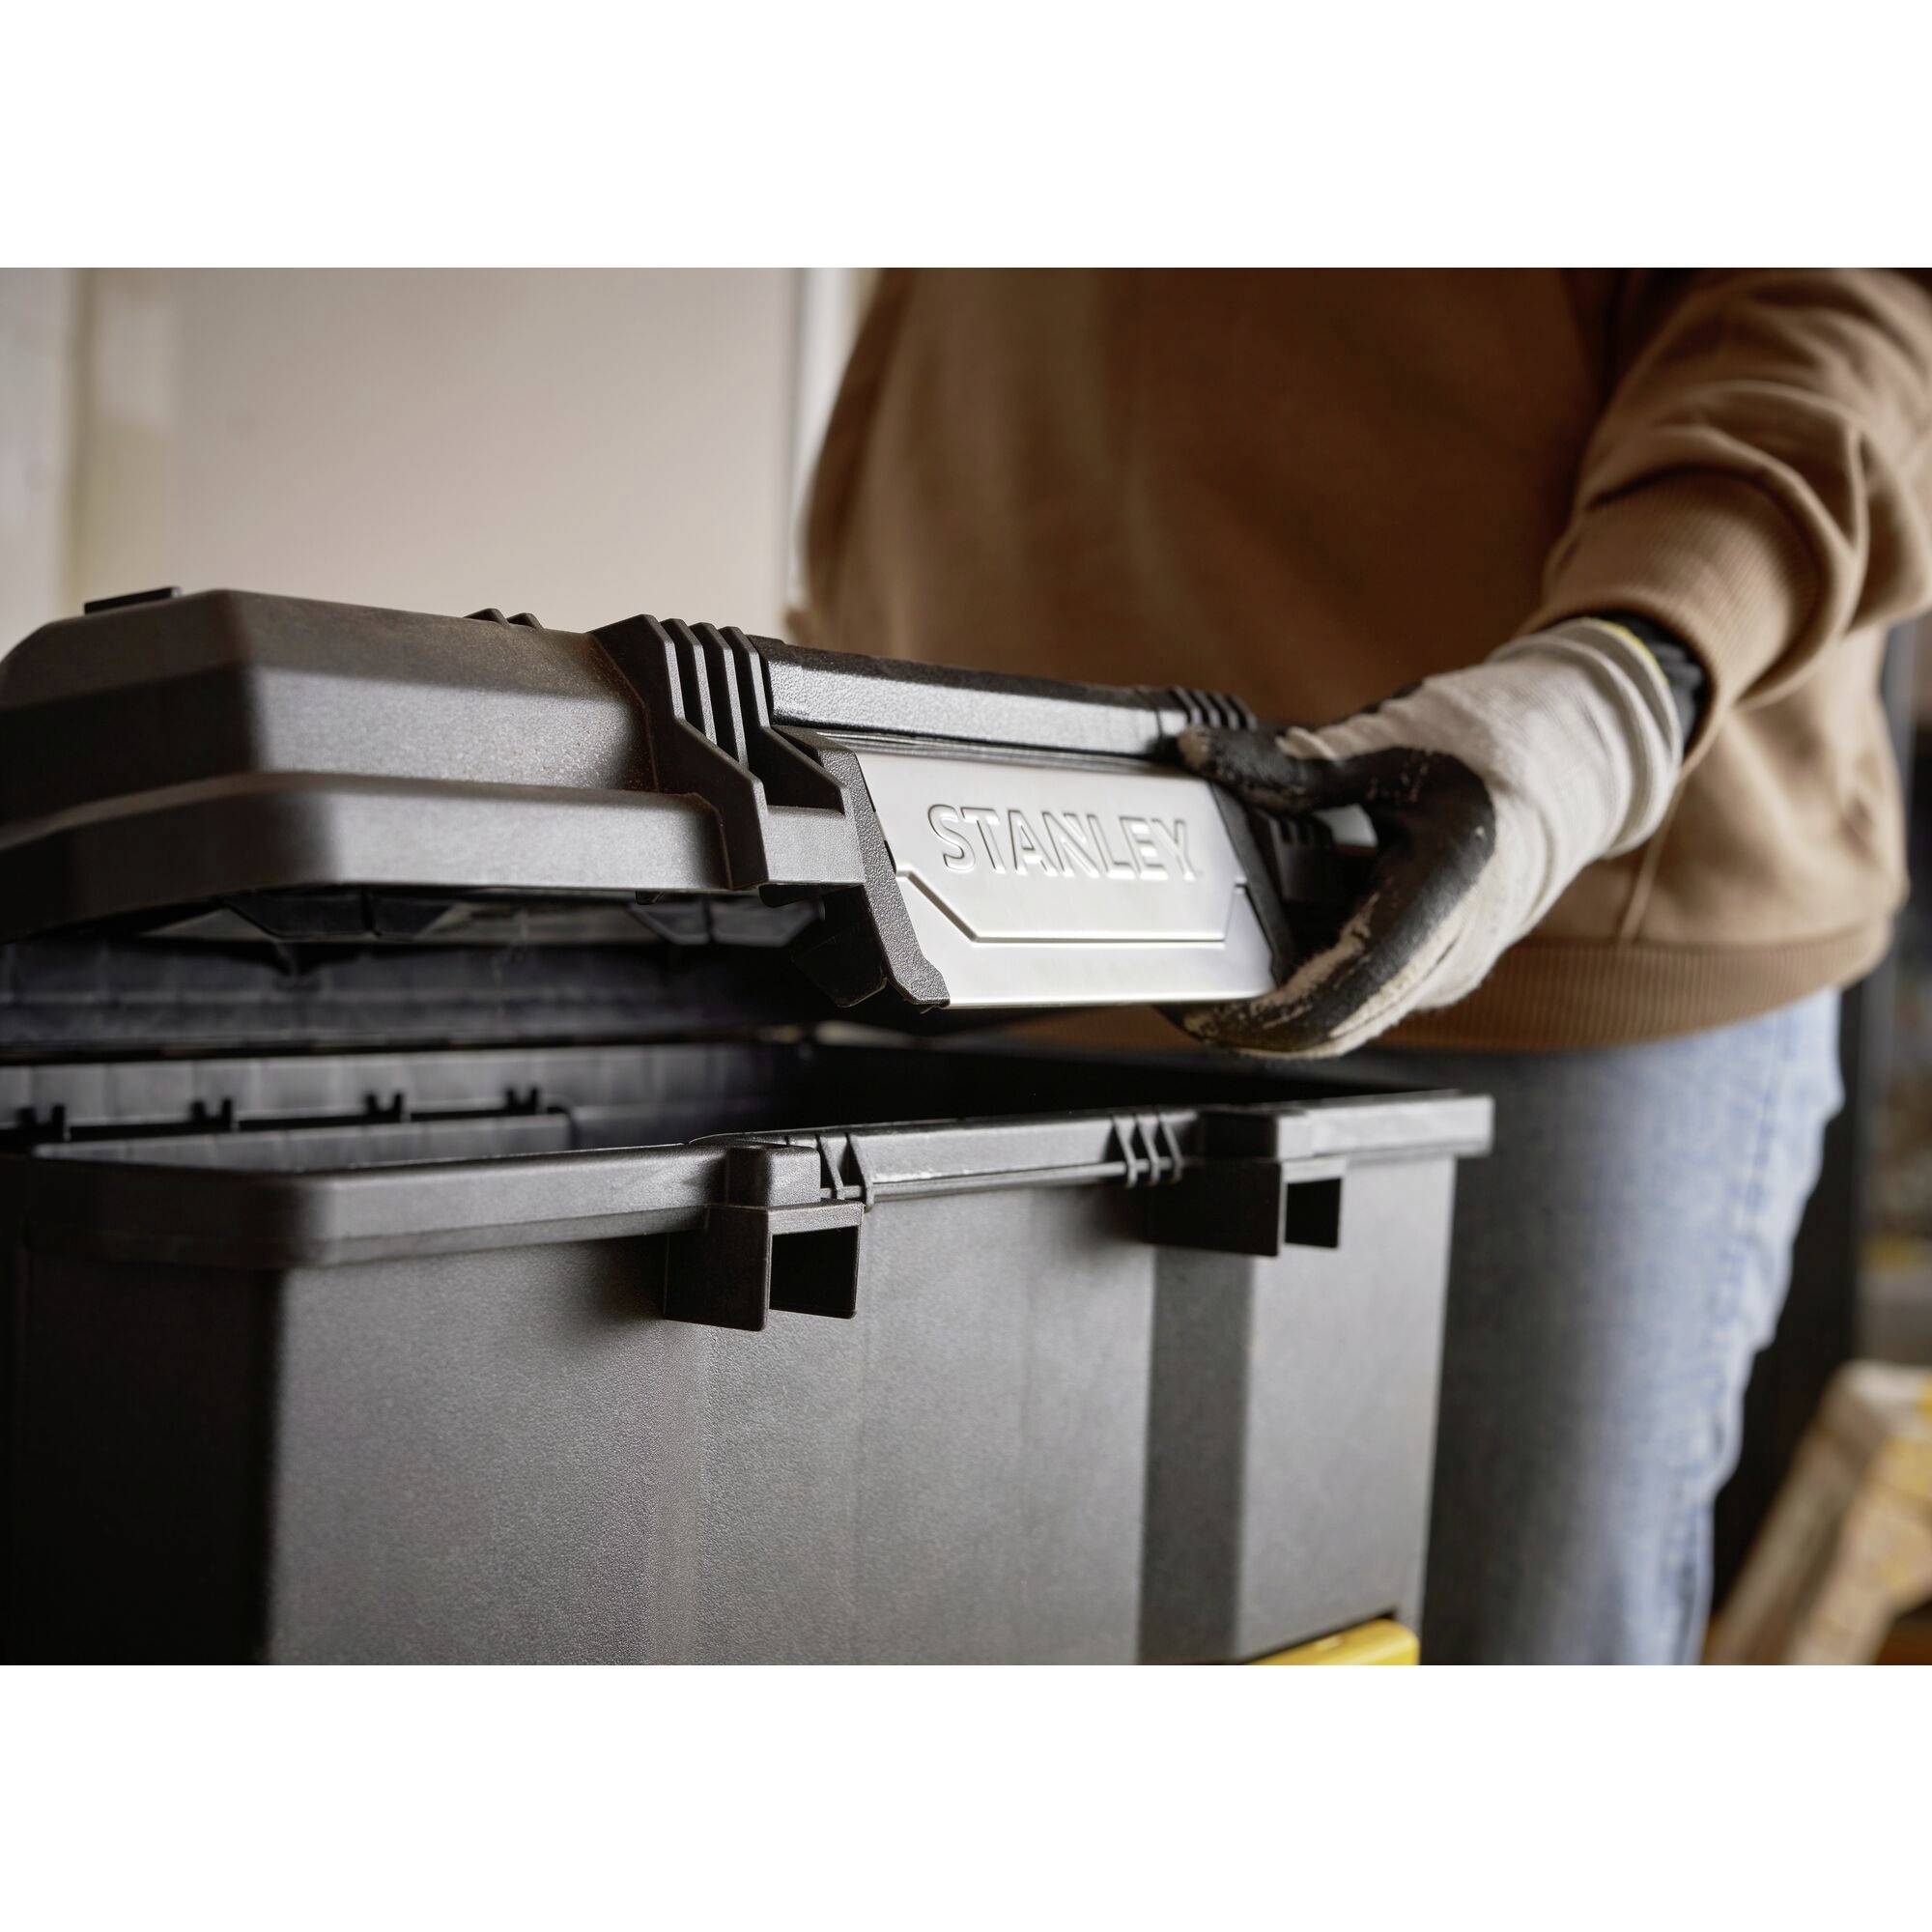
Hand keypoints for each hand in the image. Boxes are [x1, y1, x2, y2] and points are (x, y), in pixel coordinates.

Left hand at [1176, 619, 1682, 1055]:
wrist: (1573, 766)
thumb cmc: (1497, 751)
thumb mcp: (1388, 744)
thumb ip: (1290, 762)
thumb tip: (1200, 754)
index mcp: (1443, 899)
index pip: (1342, 997)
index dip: (1265, 1017)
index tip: (1202, 1010)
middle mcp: (1446, 956)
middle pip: (1333, 1029)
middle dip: (1251, 1025)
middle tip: (1177, 997)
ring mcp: (1440, 973)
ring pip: (1343, 1023)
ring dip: (1273, 1011)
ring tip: (1201, 974)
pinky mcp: (1428, 970)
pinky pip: (1358, 998)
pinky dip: (1302, 986)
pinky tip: (1254, 950)